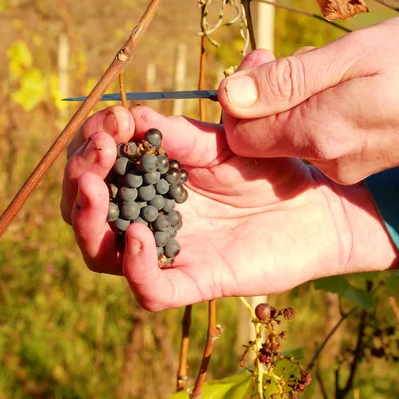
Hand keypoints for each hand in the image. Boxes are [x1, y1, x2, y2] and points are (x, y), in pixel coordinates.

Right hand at [61, 91, 398, 311]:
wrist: (319, 204)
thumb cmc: (271, 166)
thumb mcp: (225, 140)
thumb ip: (184, 129)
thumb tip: (135, 110)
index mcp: (151, 178)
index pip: (97, 165)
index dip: (91, 144)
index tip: (110, 122)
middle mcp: (149, 215)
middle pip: (87, 209)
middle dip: (80, 178)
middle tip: (97, 153)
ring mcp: (170, 249)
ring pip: (102, 252)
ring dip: (89, 221)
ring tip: (97, 188)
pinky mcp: (197, 279)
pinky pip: (152, 288)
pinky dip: (136, 265)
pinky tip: (140, 233)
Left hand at [218, 15, 398, 184]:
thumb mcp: (352, 55)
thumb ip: (287, 81)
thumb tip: (230, 96)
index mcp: (319, 134)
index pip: (240, 138)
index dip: (239, 103)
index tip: (259, 66)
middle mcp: (328, 160)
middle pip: (266, 136)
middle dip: (270, 95)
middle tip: (295, 58)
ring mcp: (347, 166)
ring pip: (294, 133)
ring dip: (299, 99)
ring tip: (332, 68)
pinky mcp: (362, 163)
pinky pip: (321, 137)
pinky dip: (321, 110)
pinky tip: (348, 87)